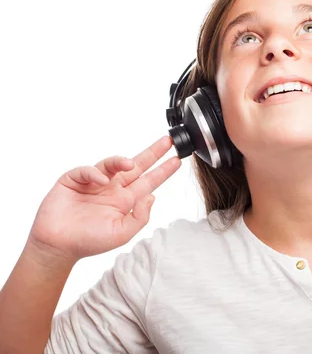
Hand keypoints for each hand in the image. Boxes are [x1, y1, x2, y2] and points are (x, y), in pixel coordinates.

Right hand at [27, 136, 181, 263]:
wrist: (57, 247)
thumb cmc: (89, 241)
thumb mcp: (122, 234)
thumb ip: (140, 217)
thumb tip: (153, 196)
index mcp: (125, 199)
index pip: (148, 181)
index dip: (163, 170)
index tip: (177, 160)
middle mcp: (112, 188)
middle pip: (136, 165)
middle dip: (153, 152)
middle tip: (168, 141)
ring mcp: (94, 182)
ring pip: (112, 164)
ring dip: (121, 161)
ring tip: (129, 163)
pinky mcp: (74, 180)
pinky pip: (87, 170)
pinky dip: (94, 172)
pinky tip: (100, 179)